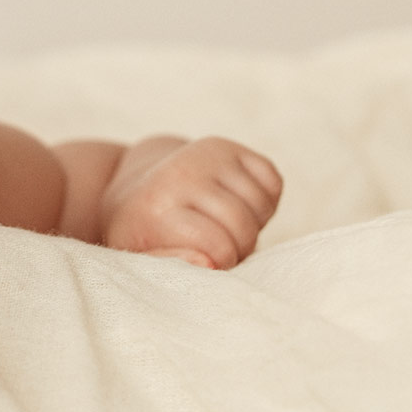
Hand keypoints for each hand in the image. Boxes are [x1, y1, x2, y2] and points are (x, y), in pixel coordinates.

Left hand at [100, 136, 282, 268]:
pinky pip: (273, 182)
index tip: (205, 259)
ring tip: (224, 225)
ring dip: (253, 224)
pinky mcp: (227, 146)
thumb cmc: (145, 234)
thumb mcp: (143, 258)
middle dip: (240, 247)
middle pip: (243, 227)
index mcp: (156, 209)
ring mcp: (206, 156)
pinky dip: (265, 200)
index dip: (222, 262)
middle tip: (218, 245)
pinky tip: (237, 204)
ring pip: (261, 205)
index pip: (219, 248)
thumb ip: (170, 265)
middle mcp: (181, 175)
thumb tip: (208, 264)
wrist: (138, 189)